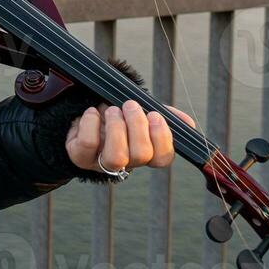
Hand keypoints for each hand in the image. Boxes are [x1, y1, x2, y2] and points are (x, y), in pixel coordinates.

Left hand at [65, 100, 195, 172]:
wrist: (83, 117)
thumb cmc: (117, 118)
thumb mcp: (141, 114)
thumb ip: (164, 116)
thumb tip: (188, 123)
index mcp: (144, 153)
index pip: (163, 158)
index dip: (161, 137)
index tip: (154, 115)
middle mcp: (126, 163)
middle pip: (141, 155)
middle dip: (137, 125)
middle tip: (130, 105)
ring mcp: (103, 163)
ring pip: (117, 156)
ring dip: (116, 127)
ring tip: (112, 110)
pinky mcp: (81, 157)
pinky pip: (89, 144)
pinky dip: (91, 122)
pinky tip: (92, 112)